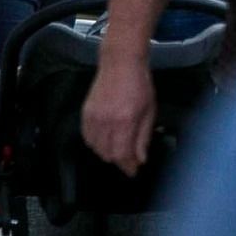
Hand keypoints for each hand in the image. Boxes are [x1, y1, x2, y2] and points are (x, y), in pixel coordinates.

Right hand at [82, 55, 158, 174]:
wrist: (120, 63)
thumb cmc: (140, 85)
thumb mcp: (149, 112)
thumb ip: (143, 137)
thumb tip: (140, 159)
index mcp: (125, 121)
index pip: (122, 154)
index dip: (128, 166)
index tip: (133, 171)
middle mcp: (106, 121)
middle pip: (107, 154)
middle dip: (119, 160)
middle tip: (129, 159)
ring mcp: (93, 117)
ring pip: (96, 148)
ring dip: (107, 153)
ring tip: (118, 149)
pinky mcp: (85, 113)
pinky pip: (87, 137)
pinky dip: (95, 143)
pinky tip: (105, 140)